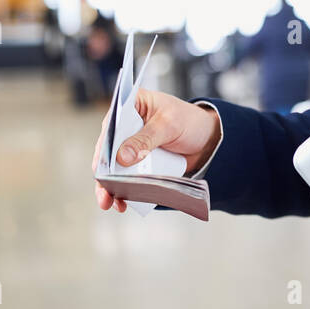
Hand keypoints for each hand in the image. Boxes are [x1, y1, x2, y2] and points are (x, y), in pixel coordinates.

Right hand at [93, 88, 220, 211]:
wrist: (207, 138)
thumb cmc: (189, 121)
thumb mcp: (169, 125)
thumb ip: (145, 139)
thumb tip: (122, 157)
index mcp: (131, 105)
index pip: (110, 126)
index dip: (104, 147)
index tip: (102, 167)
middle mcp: (125, 126)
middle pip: (107, 150)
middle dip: (104, 173)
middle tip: (104, 192)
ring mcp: (130, 145)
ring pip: (113, 167)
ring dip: (110, 186)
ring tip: (110, 203)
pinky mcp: (137, 162)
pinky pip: (126, 176)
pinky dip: (123, 189)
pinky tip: (123, 202)